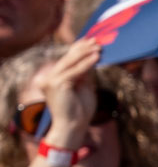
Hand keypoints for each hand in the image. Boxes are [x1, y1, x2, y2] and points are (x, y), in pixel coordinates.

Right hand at [28, 37, 101, 154]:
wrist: (73, 127)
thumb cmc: (80, 111)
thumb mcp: (85, 87)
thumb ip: (85, 73)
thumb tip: (93, 57)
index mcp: (54, 77)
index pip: (67, 59)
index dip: (79, 49)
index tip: (91, 40)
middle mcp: (49, 77)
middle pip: (68, 58)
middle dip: (83, 48)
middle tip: (97, 40)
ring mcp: (51, 80)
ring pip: (71, 62)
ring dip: (86, 53)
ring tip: (99, 46)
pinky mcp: (57, 84)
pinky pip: (75, 71)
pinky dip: (87, 63)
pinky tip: (97, 56)